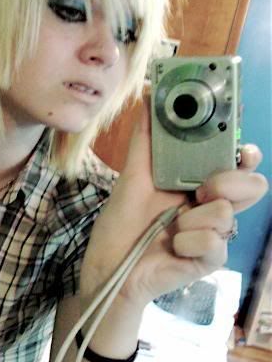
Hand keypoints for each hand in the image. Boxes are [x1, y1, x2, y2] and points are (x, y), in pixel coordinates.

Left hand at [81, 104, 268, 309]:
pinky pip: (216, 243)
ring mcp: (212, 233)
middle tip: (202, 189)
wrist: (108, 265)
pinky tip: (172, 245)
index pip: (236, 162)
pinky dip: (188, 241)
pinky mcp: (209, 259)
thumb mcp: (132, 176)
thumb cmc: (122, 223)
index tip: (241, 144)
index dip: (246, 151)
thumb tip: (148, 96)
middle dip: (231, 181)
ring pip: (228, 213)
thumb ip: (145, 138)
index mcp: (198, 182)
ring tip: (172, 224)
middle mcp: (210, 205)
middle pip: (253, 185)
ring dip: (193, 217)